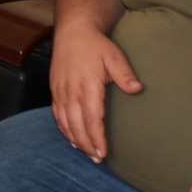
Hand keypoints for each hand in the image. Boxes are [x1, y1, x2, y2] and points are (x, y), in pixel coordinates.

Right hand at [49, 22, 141, 162]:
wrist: (73, 32)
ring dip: (75, 140)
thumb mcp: (114, 56)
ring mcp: (61, 92)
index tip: (103, 153)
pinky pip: (57, 115)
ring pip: (65, 123)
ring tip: (87, 153)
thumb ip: (124, 74)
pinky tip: (72, 138)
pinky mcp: (55, 91)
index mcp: (87, 86)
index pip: (92, 119)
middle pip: (77, 126)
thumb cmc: (96, 46)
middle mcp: (71, 92)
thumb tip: (136, 89)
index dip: (97, 138)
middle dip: (87, 145)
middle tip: (97, 159)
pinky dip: (64, 129)